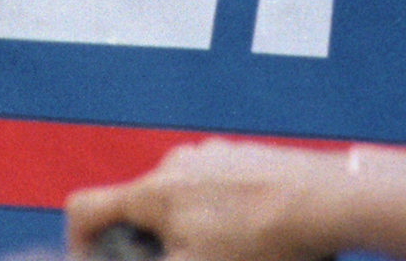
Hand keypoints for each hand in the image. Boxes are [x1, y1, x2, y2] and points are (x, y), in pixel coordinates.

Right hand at [68, 141, 349, 260]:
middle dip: (143, 248)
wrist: (328, 200)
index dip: (78, 245)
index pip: (84, 208)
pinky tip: (245, 242)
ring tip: (217, 257)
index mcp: (153, 191)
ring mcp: (212, 154)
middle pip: (134, 209)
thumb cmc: (260, 242)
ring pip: (175, 202)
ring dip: (180, 235)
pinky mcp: (243, 157)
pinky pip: (209, 192)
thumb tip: (143, 256)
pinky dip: (212, 220)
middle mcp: (176, 162)